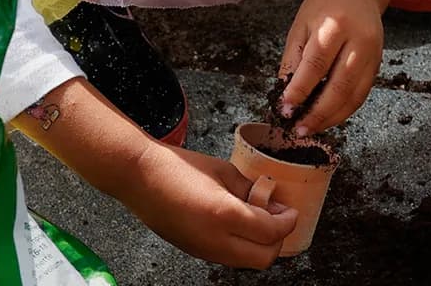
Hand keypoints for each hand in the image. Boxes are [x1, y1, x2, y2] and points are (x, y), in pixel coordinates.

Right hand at [123, 142, 298, 268]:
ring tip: (258, 219)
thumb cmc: (179, 168)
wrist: (139, 178)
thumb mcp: (224, 171)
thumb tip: (271, 202)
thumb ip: (251, 189)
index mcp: (226, 215)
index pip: (272, 232)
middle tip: (278, 218)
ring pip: (247, 262)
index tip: (291, 211)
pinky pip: (229, 257)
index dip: (288, 222)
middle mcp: (215, 240)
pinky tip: (238, 224)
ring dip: (260, 245)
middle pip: (264, 258)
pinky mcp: (194, 252)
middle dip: (278, 240)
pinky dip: (242, 246)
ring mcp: (204, 250)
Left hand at [276, 0, 404, 133]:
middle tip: (298, 129)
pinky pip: (362, 94)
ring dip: (332, 117)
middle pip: (340, 85)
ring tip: (311, 129)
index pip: (316, 65)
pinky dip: (345, 110)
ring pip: (354, 95)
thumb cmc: (324, 7)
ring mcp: (373, 54)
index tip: (285, 109)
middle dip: (317, 113)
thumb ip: (293, 61)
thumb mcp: (301, 27)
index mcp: (335, 25)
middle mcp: (359, 40)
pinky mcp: (378, 64)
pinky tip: (328, 117)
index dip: (299, 90)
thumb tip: (286, 98)